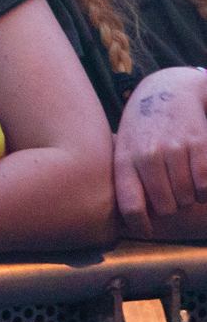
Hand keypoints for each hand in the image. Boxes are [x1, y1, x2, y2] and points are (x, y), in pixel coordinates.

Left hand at [114, 67, 206, 236]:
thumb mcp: (124, 148)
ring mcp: (174, 148)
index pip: (131, 206)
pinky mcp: (199, 142)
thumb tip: (124, 218)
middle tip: (170, 194)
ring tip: (182, 182)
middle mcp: (147, 155)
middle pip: (165, 207)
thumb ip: (126, 179)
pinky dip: (205, 190)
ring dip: (189, 197)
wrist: (168, 91)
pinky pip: (206, 185)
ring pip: (187, 198)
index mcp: (124, 159)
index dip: (141, 226)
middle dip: (171, 207)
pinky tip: (199, 179)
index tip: (148, 230)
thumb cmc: (143, 129)